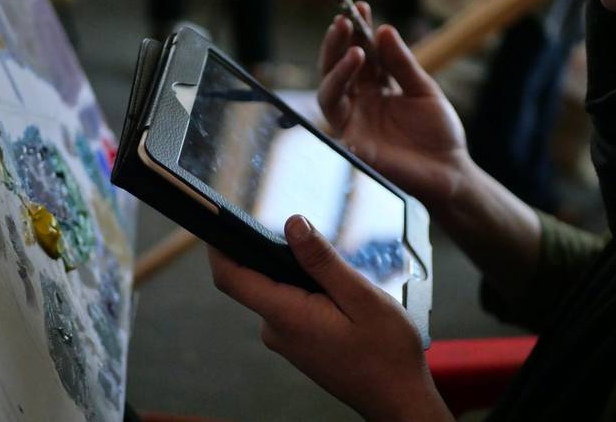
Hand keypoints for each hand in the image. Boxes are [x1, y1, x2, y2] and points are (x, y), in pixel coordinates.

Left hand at [208, 215, 452, 421]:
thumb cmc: (386, 352)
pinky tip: (340, 300)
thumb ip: (322, 260)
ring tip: (341, 283)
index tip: (219, 218)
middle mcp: (276, 329)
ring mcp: (285, 339)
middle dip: (281, 254)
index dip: (218, 246)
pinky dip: (308, 292)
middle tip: (321, 248)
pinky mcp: (296, 342)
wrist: (397, 398)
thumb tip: (292, 224)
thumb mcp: (361, 296)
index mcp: (287, 315)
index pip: (231, 277)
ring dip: (301, 275)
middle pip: (255, 277)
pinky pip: (290, 305)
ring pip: (277, 290)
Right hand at [317, 3, 469, 206]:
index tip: (360, 6)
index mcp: (377, 88)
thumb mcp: (423, 90)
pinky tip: (352, 84)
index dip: (357, 30)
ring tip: (357, 52)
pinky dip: (340, 101)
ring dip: (338, 69)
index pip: (359, 53)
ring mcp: (354, 124)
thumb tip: (383, 30)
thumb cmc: (438, 133)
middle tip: (344, 20)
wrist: (450, 171)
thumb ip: (402, 64)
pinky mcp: (354, 145)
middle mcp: (360, 103)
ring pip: (329, 92)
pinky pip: (337, 124)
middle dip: (337, 44)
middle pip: (336, 69)